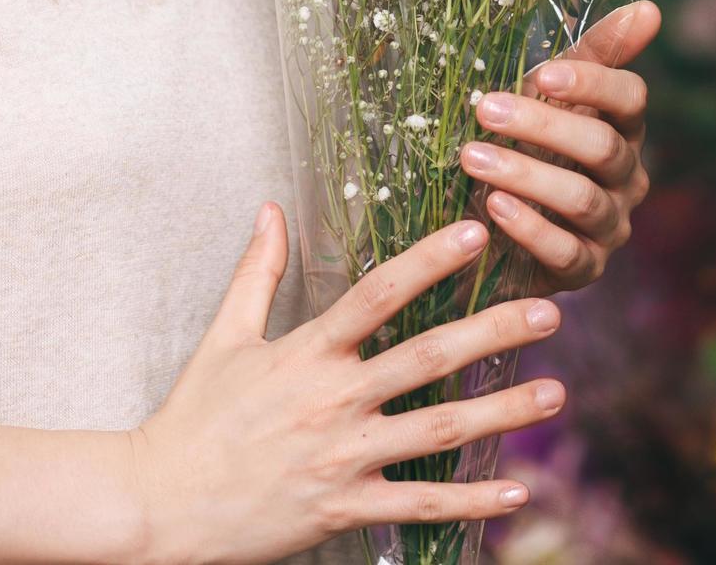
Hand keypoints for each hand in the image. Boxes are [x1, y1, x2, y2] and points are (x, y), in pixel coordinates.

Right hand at [126, 205, 564, 564]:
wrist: (159, 505)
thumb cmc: (192, 419)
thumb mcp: (223, 338)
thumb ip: (256, 272)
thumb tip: (270, 207)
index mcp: (306, 353)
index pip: (378, 295)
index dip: (429, 261)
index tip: (476, 234)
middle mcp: (333, 401)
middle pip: (426, 357)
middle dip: (492, 332)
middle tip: (549, 310)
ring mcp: (342, 457)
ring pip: (437, 429)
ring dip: (501, 411)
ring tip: (556, 393)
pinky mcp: (344, 508)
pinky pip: (419, 503)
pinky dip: (471, 500)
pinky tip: (519, 489)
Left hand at [461, 0, 658, 292]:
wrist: (498, 222)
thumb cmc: (531, 142)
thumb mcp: (551, 93)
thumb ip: (596, 53)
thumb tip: (649, 8)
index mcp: (624, 127)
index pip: (630, 99)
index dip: (592, 85)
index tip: (542, 74)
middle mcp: (628, 177)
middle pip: (602, 147)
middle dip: (542, 126)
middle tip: (485, 109)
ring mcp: (610, 225)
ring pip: (582, 199)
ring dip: (525, 175)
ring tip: (472, 157)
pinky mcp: (585, 268)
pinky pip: (565, 251)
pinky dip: (528, 228)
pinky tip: (492, 207)